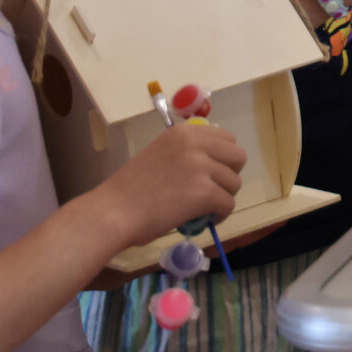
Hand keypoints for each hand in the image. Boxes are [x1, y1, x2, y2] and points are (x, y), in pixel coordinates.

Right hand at [93, 122, 244, 248]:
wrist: (113, 212)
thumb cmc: (129, 190)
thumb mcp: (160, 155)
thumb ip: (186, 153)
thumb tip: (214, 164)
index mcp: (184, 133)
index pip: (226, 138)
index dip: (224, 159)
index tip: (213, 174)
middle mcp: (195, 144)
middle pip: (238, 157)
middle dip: (230, 175)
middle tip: (213, 191)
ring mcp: (201, 167)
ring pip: (234, 183)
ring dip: (223, 197)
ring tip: (205, 208)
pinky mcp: (204, 191)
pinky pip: (228, 203)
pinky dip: (221, 214)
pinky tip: (207, 219)